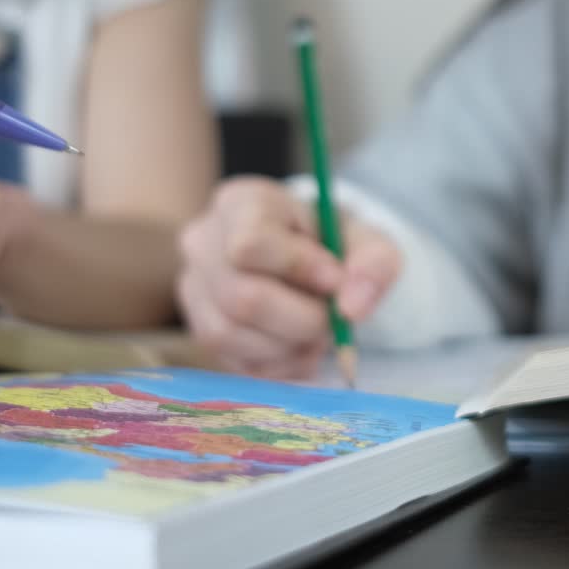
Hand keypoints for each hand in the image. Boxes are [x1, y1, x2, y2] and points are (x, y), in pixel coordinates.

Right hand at [177, 177, 401, 378]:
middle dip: (303, 319)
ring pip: (232, 336)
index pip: (251, 244)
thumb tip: (352, 309)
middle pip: (242, 298)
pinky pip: (235, 363)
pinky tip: (302, 346)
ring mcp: (195, 289)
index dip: (299, 270)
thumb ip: (374, 264)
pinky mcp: (202, 331)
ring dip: (291, 346)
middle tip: (334, 318)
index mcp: (241, 203)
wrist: (313, 262)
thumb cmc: (335, 244)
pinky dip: (280, 366)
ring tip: (319, 331)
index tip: (336, 279)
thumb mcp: (368, 241)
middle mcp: (203, 243)